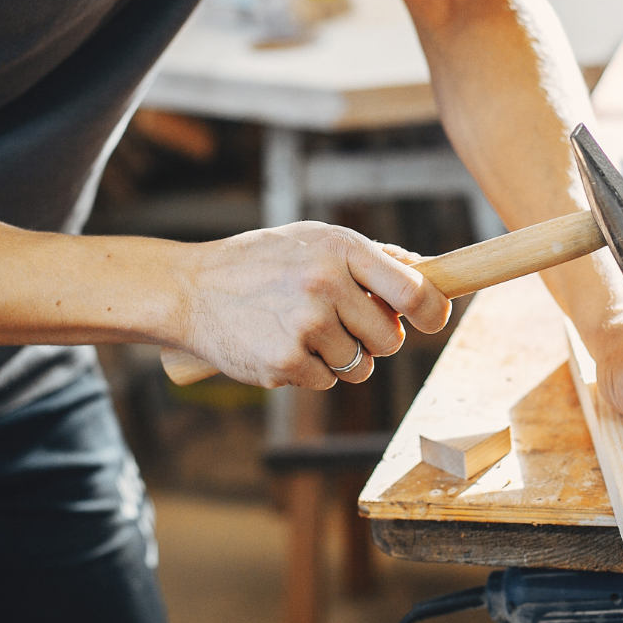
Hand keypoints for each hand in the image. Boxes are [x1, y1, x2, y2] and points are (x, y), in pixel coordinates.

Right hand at [174, 222, 449, 388]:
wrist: (190, 290)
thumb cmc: (262, 263)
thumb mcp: (316, 240)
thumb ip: (372, 258)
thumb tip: (430, 275)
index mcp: (341, 249)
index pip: (414, 290)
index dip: (433, 311)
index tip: (433, 319)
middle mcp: (326, 284)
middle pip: (390, 339)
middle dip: (376, 340)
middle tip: (345, 325)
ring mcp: (305, 326)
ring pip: (360, 366)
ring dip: (342, 358)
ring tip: (305, 331)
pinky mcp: (285, 363)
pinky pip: (327, 381)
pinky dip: (312, 371)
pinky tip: (283, 344)